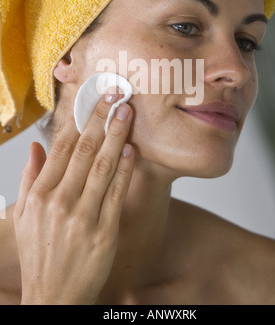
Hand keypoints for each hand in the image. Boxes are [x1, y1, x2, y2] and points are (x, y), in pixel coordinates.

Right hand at [13, 90, 133, 304]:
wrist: (53, 298)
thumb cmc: (40, 255)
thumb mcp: (24, 217)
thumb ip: (30, 178)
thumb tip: (36, 147)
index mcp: (39, 195)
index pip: (61, 147)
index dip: (79, 119)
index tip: (92, 100)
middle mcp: (59, 203)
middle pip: (85, 150)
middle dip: (102, 118)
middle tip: (116, 95)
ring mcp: (83, 218)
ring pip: (103, 167)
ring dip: (117, 136)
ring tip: (127, 113)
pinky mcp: (104, 233)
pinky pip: (117, 194)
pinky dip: (125, 170)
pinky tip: (132, 150)